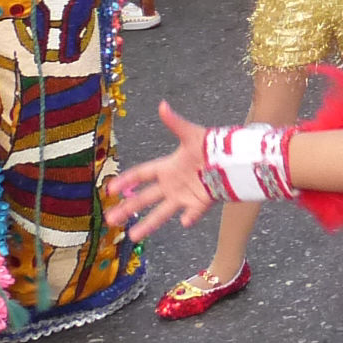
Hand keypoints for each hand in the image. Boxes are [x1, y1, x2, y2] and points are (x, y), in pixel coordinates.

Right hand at [105, 102, 215, 239]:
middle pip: (145, 198)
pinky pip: (193, 212)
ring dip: (148, 223)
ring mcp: (185, 195)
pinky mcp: (200, 203)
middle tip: (109, 219)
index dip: (125, 181)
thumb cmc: (211, 145)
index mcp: (167, 167)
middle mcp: (172, 184)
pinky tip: (184, 222)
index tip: (109, 190)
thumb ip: (175, 123)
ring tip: (132, 236)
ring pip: (162, 212)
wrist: (233, 158)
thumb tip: (162, 105)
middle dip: (127, 208)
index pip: (141, 175)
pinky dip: (189, 216)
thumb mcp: (192, 134)